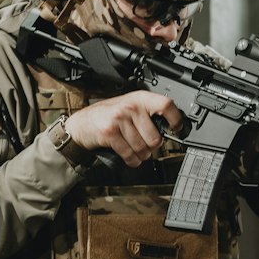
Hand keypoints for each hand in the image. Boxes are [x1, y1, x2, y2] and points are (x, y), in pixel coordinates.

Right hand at [65, 92, 181, 168]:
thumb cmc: (107, 117)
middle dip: (152, 148)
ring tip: (135, 151)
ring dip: (141, 155)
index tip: (177, 129)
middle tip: (145, 146)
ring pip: (143, 148)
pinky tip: (129, 157)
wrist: (81, 124)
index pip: (165, 105)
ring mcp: (119, 119)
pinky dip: (132, 160)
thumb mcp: (128, 108)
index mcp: (139, 98)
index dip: (175, 119)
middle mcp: (131, 106)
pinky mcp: (110, 133)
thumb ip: (147, 115)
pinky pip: (129, 154)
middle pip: (155, 137)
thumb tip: (169, 128)